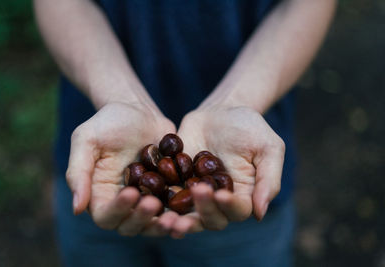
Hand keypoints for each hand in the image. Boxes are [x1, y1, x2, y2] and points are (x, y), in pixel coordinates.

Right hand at [66, 102, 178, 235]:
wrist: (138, 110)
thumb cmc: (108, 122)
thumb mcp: (86, 140)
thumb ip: (78, 172)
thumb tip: (77, 209)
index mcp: (100, 194)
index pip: (106, 216)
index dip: (118, 210)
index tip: (132, 192)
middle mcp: (123, 203)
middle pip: (130, 226)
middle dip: (142, 220)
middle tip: (155, 204)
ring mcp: (146, 199)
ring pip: (153, 224)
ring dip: (163, 225)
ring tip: (176, 218)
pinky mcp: (167, 192)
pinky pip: (173, 209)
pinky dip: (181, 214)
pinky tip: (193, 209)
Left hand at [168, 105, 284, 236]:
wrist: (220, 111)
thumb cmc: (249, 127)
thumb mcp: (268, 147)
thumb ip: (268, 178)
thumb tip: (260, 213)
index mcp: (242, 195)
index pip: (236, 210)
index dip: (228, 206)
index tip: (219, 193)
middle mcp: (218, 200)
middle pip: (211, 218)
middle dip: (203, 212)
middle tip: (195, 194)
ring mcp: (195, 193)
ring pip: (187, 215)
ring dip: (177, 219)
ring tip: (167, 217)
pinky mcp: (175, 182)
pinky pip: (167, 197)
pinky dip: (159, 202)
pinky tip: (150, 199)